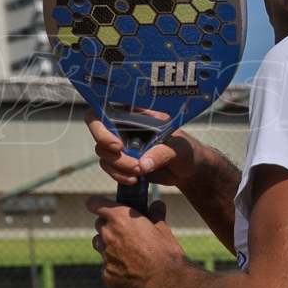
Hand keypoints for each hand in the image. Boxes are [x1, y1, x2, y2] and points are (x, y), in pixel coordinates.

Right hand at [84, 108, 199, 187]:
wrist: (189, 169)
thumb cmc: (186, 149)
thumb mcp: (179, 148)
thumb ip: (162, 153)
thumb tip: (142, 164)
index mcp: (138, 113)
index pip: (109, 107)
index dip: (102, 123)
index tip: (117, 143)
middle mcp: (126, 125)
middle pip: (98, 129)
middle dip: (106, 145)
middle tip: (122, 155)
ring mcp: (122, 143)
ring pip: (103, 152)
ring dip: (117, 165)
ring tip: (138, 172)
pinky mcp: (123, 161)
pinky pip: (109, 167)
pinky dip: (118, 175)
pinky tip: (134, 180)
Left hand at [88, 195, 189, 287]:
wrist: (168, 284)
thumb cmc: (167, 253)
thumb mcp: (164, 229)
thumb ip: (156, 214)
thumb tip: (156, 204)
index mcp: (120, 219)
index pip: (94, 203)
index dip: (98, 203)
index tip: (104, 206)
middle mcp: (108, 236)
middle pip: (99, 224)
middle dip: (110, 225)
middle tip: (127, 229)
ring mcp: (106, 257)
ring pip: (100, 245)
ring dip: (109, 244)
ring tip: (129, 250)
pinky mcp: (107, 276)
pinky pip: (107, 266)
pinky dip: (115, 265)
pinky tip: (132, 270)